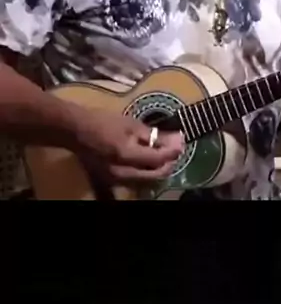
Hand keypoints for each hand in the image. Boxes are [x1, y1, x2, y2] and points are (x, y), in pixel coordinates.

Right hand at [69, 106, 183, 186]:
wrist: (76, 131)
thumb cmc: (103, 122)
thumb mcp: (130, 124)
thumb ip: (153, 136)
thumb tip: (175, 140)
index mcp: (127, 156)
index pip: (158, 159)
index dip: (173, 151)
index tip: (182, 140)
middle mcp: (122, 174)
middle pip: (155, 176)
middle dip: (168, 163)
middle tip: (175, 148)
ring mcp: (116, 181)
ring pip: (146, 181)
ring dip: (159, 170)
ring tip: (164, 154)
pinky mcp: (111, 181)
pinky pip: (135, 181)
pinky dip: (146, 173)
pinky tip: (150, 162)